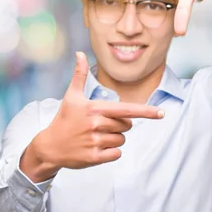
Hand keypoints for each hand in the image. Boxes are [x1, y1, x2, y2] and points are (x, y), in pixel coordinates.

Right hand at [20, 51, 163, 181]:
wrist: (49, 146)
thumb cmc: (64, 119)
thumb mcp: (71, 97)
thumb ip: (79, 75)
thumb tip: (80, 53)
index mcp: (94, 108)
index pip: (127, 109)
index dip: (146, 111)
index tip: (161, 113)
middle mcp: (96, 124)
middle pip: (126, 125)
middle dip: (119, 125)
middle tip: (101, 125)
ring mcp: (95, 142)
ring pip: (122, 140)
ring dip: (114, 139)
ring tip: (96, 136)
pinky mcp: (94, 157)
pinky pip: (116, 154)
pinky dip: (111, 152)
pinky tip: (97, 148)